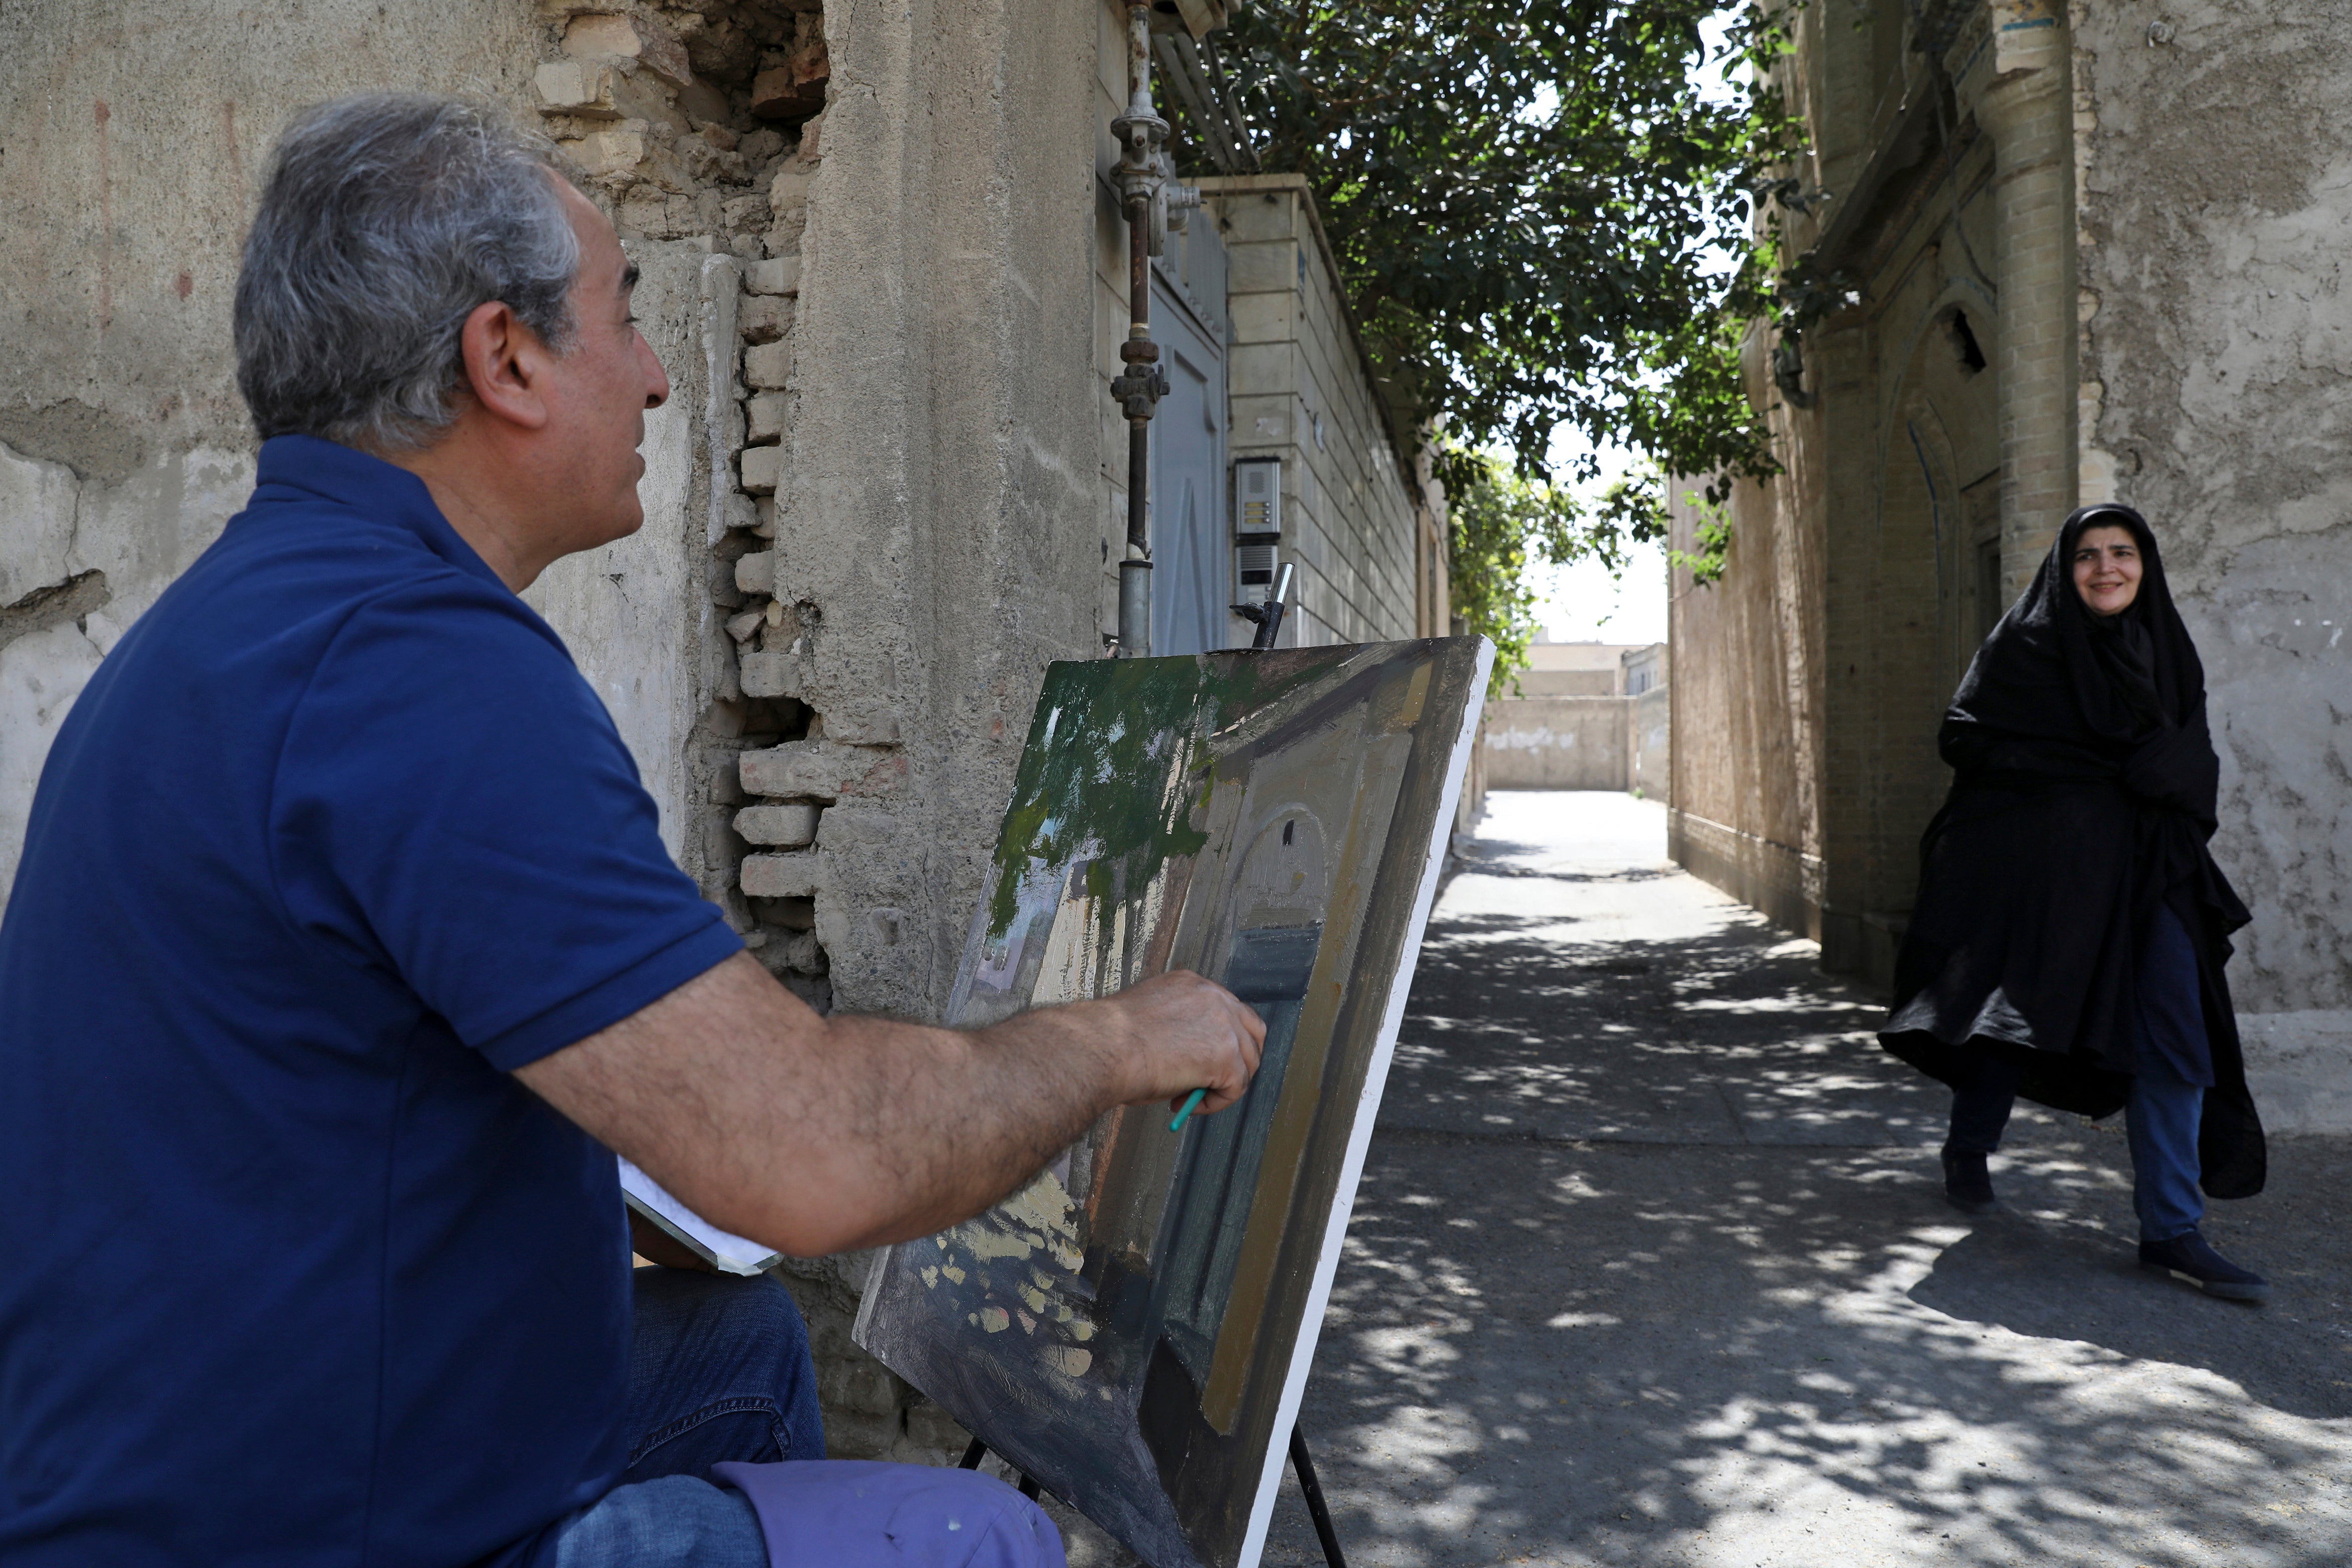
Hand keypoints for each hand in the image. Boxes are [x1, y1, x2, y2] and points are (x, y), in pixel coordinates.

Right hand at [1091, 969, 1265, 1116]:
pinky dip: (1214, 1103)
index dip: (1220, 1040)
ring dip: (1223, 1085)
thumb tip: (1191, 1058)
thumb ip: (1179, 1030)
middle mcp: (1213, 997)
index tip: (1199, 1060)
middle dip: (1237, 1061)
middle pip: (1251, 1031)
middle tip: (1209, 1082)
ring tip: (1187, 1096)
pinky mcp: (1226, 1056)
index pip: (1227, 1010)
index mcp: (1191, 984)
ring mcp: (1224, 1025)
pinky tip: (1184, 1103)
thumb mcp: (1151, 1022)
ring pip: (1248, 1062)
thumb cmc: (1111, 1040)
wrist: (1103, 1048)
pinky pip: (1236, 1087)